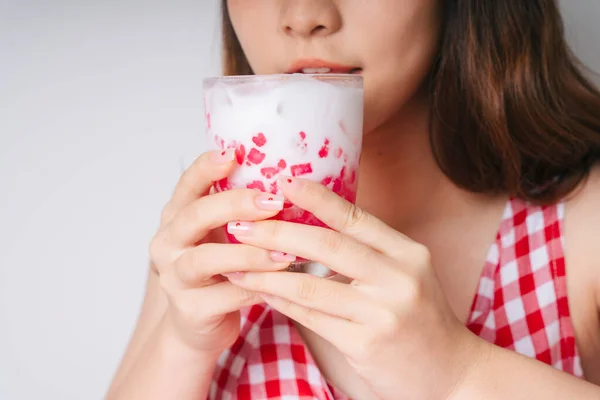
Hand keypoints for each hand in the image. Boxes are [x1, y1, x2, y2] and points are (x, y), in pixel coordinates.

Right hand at [149, 150, 293, 357]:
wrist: (197, 325)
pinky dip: (254, 289)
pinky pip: (224, 297)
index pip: (186, 186)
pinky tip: (281, 283)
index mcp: (176, 219)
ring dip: (248, 253)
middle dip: (235, 205)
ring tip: (285, 252)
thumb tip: (283, 176)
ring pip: (206, 259)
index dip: (206, 168)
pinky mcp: (189, 310)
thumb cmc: (217, 270)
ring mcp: (175, 278)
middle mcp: (167, 245)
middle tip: (273, 202)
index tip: (233, 153)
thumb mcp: (219, 235)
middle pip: (194, 216)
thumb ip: (235, 210)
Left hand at [223, 176, 482, 399]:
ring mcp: (383, 312)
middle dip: (277, 233)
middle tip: (241, 225)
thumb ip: (368, 251)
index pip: (355, 217)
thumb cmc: (419, 318)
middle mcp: (398, 278)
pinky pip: (312, 317)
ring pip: (311, 285)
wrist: (451, 373)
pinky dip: (281, 302)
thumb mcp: (405, 274)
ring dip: (266, 273)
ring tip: (236, 263)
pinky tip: (260, 292)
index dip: (317, 198)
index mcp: (408, 253)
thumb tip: (311, 226)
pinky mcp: (365, 344)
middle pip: (327, 245)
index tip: (284, 182)